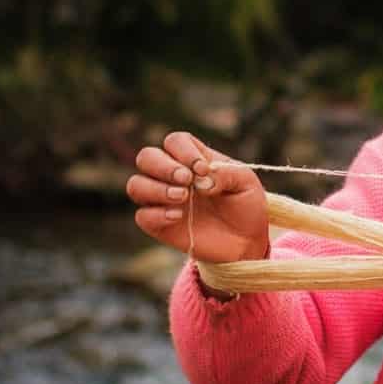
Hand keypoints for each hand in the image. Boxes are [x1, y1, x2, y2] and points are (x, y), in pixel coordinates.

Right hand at [127, 132, 269, 270]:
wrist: (246, 241)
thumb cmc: (245, 206)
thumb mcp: (246, 184)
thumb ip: (225, 173)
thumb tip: (201, 179)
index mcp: (193, 159)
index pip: (174, 142)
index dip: (184, 151)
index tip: (203, 169)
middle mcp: (172, 176)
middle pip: (147, 157)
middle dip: (163, 166)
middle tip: (186, 180)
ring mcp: (163, 200)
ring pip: (136, 185)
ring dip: (156, 188)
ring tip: (183, 197)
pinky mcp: (159, 225)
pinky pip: (142, 216)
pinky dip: (156, 214)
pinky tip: (178, 216)